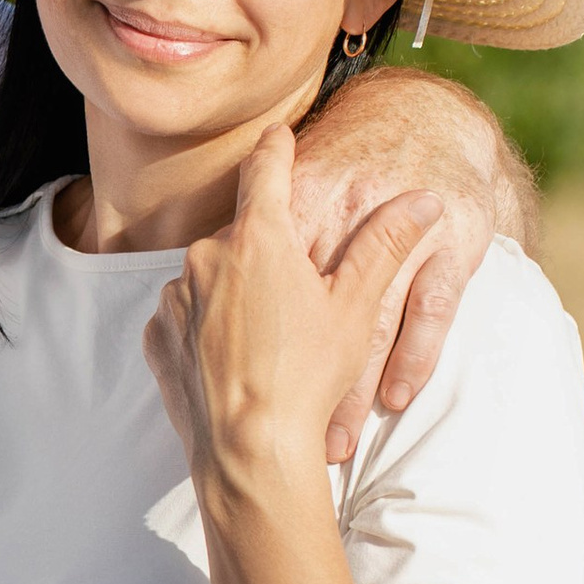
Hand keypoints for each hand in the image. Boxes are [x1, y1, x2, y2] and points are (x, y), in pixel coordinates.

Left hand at [146, 125, 440, 490]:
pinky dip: (207, 327)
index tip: (277, 133)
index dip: (276, 149)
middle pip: (239, 235)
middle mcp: (207, 257)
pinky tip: (237, 357)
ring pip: (210, 277)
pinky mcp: (159, 338)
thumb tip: (424, 199)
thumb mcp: (356, 306)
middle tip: (294, 286)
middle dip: (264, 251)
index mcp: (259, 238)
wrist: (250, 450)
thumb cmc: (309, 375)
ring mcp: (176, 298)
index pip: (268, 172)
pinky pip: (186, 317)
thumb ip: (385, 243)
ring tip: (267, 336)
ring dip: (234, 292)